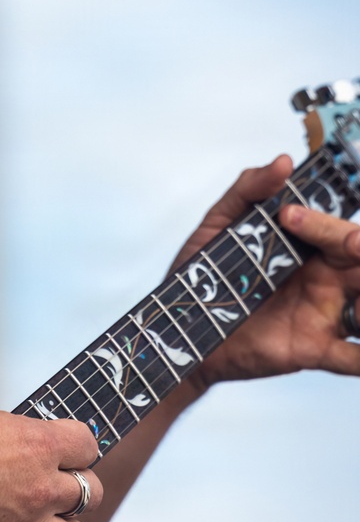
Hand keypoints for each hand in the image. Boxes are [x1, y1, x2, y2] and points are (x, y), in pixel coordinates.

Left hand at [170, 155, 359, 389]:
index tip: (288, 218)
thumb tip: (283, 162)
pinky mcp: (314, 349)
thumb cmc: (202, 273)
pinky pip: (353, 359)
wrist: (179, 327)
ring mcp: (324, 313)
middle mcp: (327, 277)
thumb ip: (249, 189)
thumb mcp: (218, 224)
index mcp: (311, 245)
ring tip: (358, 307)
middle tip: (349, 246)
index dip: (326, 225)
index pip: (338, 230)